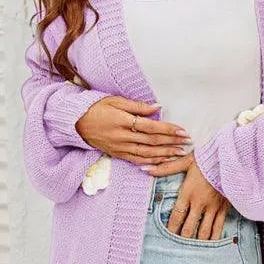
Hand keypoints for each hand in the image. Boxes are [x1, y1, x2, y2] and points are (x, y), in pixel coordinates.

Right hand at [75, 96, 192, 163]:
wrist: (75, 123)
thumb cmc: (96, 108)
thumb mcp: (115, 101)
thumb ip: (137, 106)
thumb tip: (157, 107)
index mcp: (123, 121)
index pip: (151, 127)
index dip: (168, 129)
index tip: (182, 130)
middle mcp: (122, 137)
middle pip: (152, 141)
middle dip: (172, 142)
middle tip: (187, 142)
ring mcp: (120, 147)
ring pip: (147, 153)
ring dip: (165, 154)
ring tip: (180, 153)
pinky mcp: (117, 154)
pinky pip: (137, 160)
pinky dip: (151, 162)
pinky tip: (162, 161)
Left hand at [141, 152, 231, 240]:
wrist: (230, 159)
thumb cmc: (206, 159)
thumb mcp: (185, 162)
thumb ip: (165, 168)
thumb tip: (145, 168)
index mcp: (188, 193)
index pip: (176, 216)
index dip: (170, 229)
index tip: (166, 237)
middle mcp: (200, 203)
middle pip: (188, 228)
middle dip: (182, 239)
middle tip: (176, 248)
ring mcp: (213, 207)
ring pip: (203, 231)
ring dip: (196, 242)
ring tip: (191, 251)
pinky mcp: (224, 208)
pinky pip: (218, 227)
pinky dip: (213, 238)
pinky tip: (209, 245)